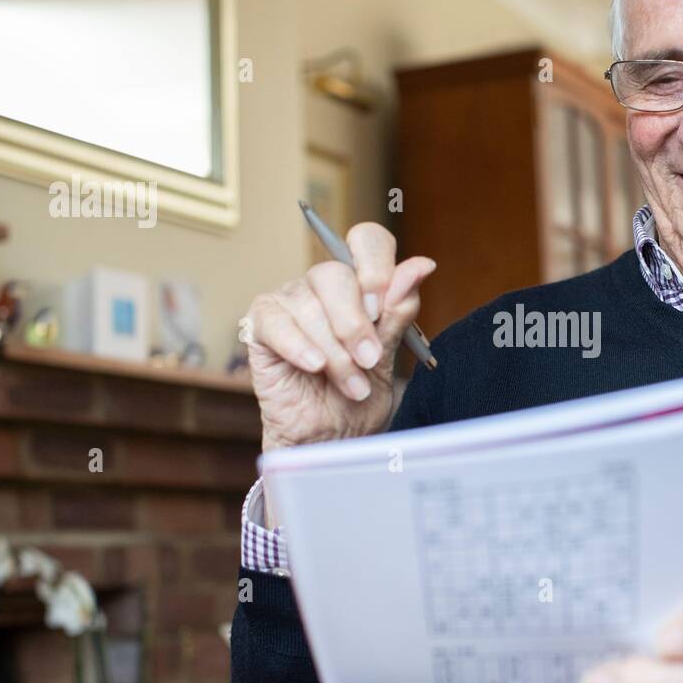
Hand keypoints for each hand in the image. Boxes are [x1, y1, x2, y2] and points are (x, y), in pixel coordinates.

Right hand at [243, 222, 436, 451]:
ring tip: (351, 386)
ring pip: (310, 305)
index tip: (381, 307)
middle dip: (355, 323)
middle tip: (368, 360)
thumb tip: (422, 265)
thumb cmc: (356, 398)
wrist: (328, 440)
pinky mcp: (260, 326)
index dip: (375, 268)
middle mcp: (322, 286)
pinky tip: (314, 367)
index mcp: (359, 285)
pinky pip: (276, 322)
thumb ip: (398, 312)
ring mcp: (288, 302)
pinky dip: (300, 346)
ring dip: (335, 352)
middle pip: (335, 274)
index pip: (367, 241)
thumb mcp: (388, 358)